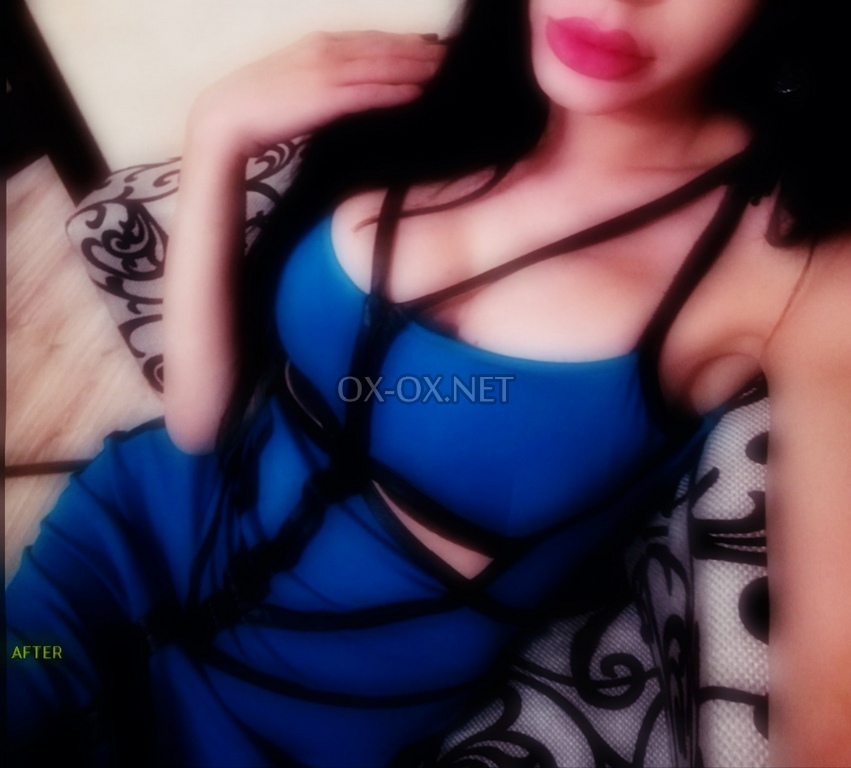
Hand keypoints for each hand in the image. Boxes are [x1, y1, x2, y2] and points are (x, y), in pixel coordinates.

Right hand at [191, 31, 444, 159]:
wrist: (225, 119)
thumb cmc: (261, 109)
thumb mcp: (299, 86)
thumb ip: (329, 82)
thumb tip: (358, 90)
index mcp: (319, 45)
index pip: (372, 41)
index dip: (405, 44)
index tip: (435, 50)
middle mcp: (325, 51)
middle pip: (383, 48)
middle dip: (420, 52)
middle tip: (455, 59)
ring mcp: (324, 72)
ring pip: (381, 66)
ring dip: (416, 68)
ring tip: (448, 74)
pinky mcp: (323, 97)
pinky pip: (367, 92)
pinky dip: (394, 91)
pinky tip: (419, 94)